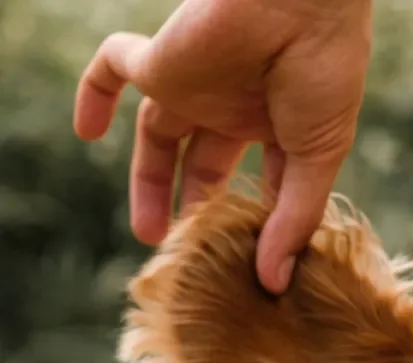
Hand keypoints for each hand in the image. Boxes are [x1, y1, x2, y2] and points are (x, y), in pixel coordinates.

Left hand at [74, 0, 371, 293]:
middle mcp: (235, 106)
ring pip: (158, 135)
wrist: (302, 5)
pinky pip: (112, 68)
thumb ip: (294, 218)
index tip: (253, 266)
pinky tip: (85, 131)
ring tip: (150, 235)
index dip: (256, 219)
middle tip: (192, 256)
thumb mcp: (318, 155)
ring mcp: (196, 84)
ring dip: (148, 182)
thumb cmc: (325, 71)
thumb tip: (276, 284)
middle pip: (204, 164)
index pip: (260, 178)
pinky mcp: (161, 62)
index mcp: (279, 124)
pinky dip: (92, 94)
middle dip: (198, 207)